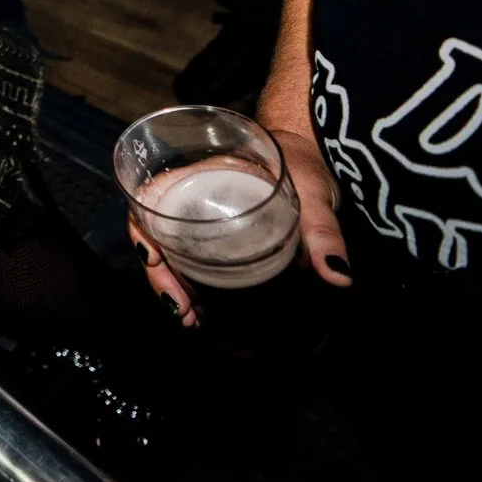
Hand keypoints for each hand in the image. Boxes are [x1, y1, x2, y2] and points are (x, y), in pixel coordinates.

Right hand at [130, 134, 350, 326]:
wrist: (308, 164)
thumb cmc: (304, 165)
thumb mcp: (314, 195)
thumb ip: (323, 233)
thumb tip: (338, 276)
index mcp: (202, 172)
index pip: (153, 195)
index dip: (143, 228)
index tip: (154, 260)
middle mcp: (192, 195)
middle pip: (155, 231)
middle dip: (160, 273)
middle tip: (183, 309)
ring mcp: (201, 219)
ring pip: (169, 249)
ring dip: (171, 284)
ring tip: (189, 317)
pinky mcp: (215, 238)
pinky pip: (189, 258)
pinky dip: (188, 284)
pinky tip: (200, 309)